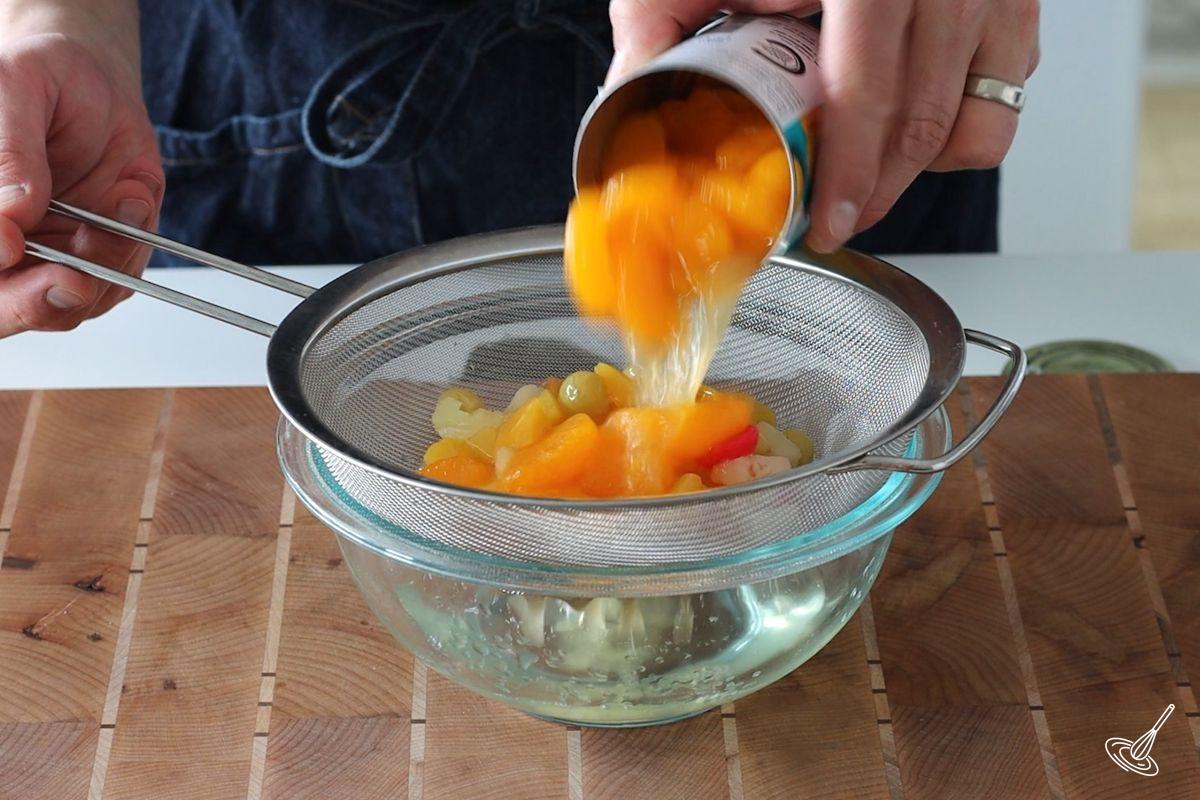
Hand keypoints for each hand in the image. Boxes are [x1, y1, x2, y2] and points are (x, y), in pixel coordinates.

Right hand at [0, 32, 162, 336]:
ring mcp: (51, 257)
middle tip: (71, 280)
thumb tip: (9, 215)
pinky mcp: (102, 256)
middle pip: (12, 310)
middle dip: (41, 302)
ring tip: (123, 197)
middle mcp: (7, 248)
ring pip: (74, 301)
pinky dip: (134, 241)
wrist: (92, 80)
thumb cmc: (40, 80)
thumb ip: (8, 154)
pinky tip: (132, 193)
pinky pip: (121, 275)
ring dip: (105, 262)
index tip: (10, 247)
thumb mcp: (14, 90)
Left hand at [607, 0, 1039, 252]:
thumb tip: (627, 93)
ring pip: (977, 118)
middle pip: (922, 123)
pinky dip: (964, 122)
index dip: (849, 175)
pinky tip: (912, 120)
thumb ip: (659, 17)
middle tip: (837, 219)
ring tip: (871, 174)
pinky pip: (1007, 88)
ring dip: (920, 166)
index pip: (867, 96)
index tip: (828, 222)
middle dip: (877, 192)